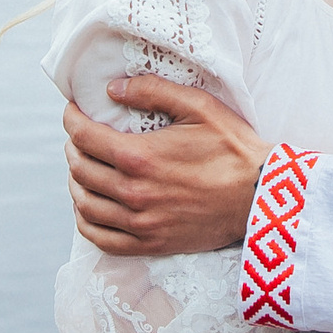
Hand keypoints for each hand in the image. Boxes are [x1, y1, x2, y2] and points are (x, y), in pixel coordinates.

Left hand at [63, 78, 267, 256]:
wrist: (261, 196)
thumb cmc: (233, 148)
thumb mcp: (199, 106)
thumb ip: (153, 91)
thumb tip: (112, 88)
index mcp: (139, 157)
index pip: (84, 136)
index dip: (71, 119)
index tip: (72, 111)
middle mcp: (132, 193)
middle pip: (80, 169)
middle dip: (73, 147)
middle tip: (80, 136)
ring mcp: (140, 223)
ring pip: (85, 205)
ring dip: (76, 183)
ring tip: (81, 168)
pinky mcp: (151, 244)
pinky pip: (101, 239)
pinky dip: (86, 222)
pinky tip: (89, 208)